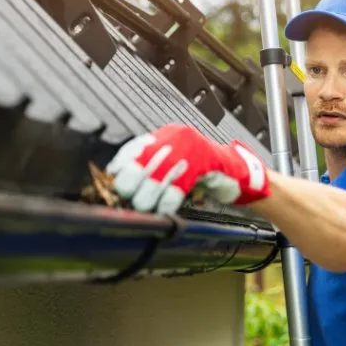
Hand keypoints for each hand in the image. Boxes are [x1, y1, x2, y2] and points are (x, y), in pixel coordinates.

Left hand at [105, 124, 271, 213]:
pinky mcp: (204, 163)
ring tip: (143, 208)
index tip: (111, 184)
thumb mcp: (172, 164)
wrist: (234, 172)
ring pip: (157, 176)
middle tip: (127, 200)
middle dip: (131, 185)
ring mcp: (190, 148)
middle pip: (142, 161)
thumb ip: (149, 168)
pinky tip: (164, 209)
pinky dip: (167, 201)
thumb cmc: (200, 171)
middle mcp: (175, 137)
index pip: (133, 148)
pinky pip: (177, 186)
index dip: (120, 167)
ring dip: (147, 197)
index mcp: (165, 135)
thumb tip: (118, 179)